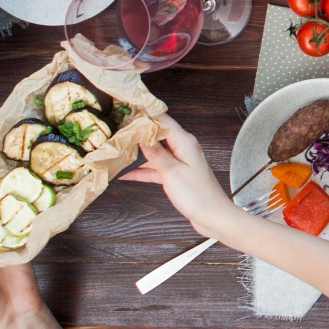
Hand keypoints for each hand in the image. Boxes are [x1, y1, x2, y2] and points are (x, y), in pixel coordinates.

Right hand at [119, 116, 238, 237]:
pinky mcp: (176, 175)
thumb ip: (155, 153)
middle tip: (116, 135)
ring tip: (116, 153)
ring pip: (154, 153)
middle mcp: (182, 148)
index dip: (145, 114)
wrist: (212, 216)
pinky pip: (156, 168)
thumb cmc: (197, 195)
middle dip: (137, 135)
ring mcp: (179, 162)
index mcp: (184, 142)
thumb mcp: (171, 171)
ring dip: (137, 155)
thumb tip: (142, 136)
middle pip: (157, 136)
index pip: (163, 120)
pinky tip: (125, 174)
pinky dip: (142, 171)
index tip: (127, 111)